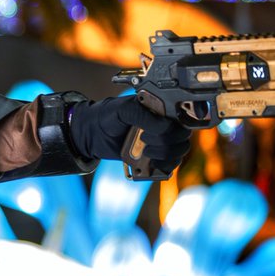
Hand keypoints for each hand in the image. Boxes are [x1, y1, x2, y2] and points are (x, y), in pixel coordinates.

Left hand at [68, 96, 191, 170]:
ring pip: (179, 151)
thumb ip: (143, 115)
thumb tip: (165, 126)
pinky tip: (152, 164)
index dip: (175, 126)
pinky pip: (170, 165)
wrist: (92, 134)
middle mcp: (164, 124)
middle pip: (182, 136)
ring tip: (146, 152)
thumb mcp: (123, 110)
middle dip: (166, 141)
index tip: (158, 129)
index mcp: (160, 108)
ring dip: (165, 155)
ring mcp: (160, 141)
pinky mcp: (155, 156)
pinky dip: (164, 166)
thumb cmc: (108, 116)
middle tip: (144, 139)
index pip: (183, 117)